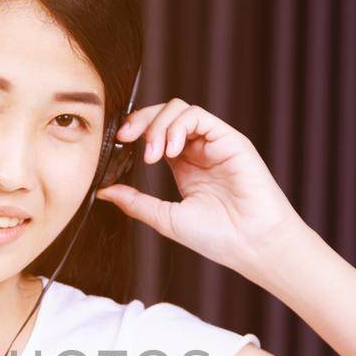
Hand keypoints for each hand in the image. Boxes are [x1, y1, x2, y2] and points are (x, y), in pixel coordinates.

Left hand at [96, 98, 308, 281]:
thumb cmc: (217, 237)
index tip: (118, 144)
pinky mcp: (229, 139)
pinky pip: (198, 116)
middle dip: (141, 120)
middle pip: (164, 115)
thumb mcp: (166, 218)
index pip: (155, 133)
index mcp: (184, 166)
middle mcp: (199, 150)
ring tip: (154, 155)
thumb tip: (104, 190)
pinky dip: (179, 127)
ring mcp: (214, 143)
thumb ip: (136, 202)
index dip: (134, 132)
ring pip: (179, 110)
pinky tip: (171, 150)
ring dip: (158, 126)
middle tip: (127, 138)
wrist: (251, 245)